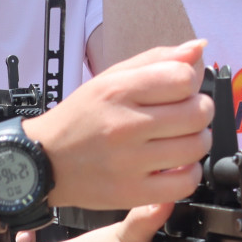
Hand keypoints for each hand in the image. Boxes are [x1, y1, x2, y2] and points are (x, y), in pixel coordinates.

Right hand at [24, 39, 211, 208]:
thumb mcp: (108, 79)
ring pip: (196, 147)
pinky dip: (189, 173)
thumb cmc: (79, 119)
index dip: (190, 83)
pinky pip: (185, 182)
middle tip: (184, 116)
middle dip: (199, 111)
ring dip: (197, 141)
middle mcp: (124, 125)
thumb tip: (198, 48)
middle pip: (197, 113)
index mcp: (117, 91)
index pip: (184, 78)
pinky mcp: (131, 192)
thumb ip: (155, 60)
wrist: (43, 162)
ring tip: (180, 140)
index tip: (180, 91)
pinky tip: (176, 166)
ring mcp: (128, 162)